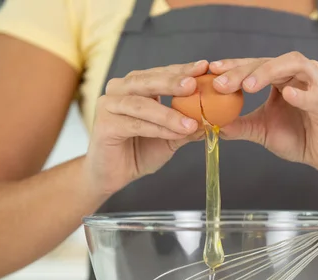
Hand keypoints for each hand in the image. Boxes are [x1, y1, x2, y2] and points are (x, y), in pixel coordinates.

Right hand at [85, 61, 208, 195]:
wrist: (113, 175)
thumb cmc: (139, 151)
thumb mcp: (170, 137)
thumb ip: (186, 126)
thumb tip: (213, 119)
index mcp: (135, 86)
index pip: (161, 73)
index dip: (182, 70)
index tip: (204, 67)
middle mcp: (119, 90)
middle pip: (147, 81)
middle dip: (173, 82)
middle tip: (194, 84)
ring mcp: (108, 106)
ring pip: (142, 104)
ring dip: (168, 113)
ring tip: (191, 122)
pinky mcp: (104, 125)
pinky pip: (135, 124)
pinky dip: (157, 129)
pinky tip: (176, 133)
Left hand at [209, 52, 317, 174]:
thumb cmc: (300, 138)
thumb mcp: (263, 131)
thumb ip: (240, 126)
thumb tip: (212, 125)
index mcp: (282, 78)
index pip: (255, 65)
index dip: (234, 66)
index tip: (212, 70)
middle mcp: (300, 75)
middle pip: (270, 62)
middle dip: (244, 71)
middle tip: (222, 83)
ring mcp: (317, 84)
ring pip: (294, 65)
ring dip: (269, 72)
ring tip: (248, 85)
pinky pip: (316, 94)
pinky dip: (302, 94)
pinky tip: (287, 95)